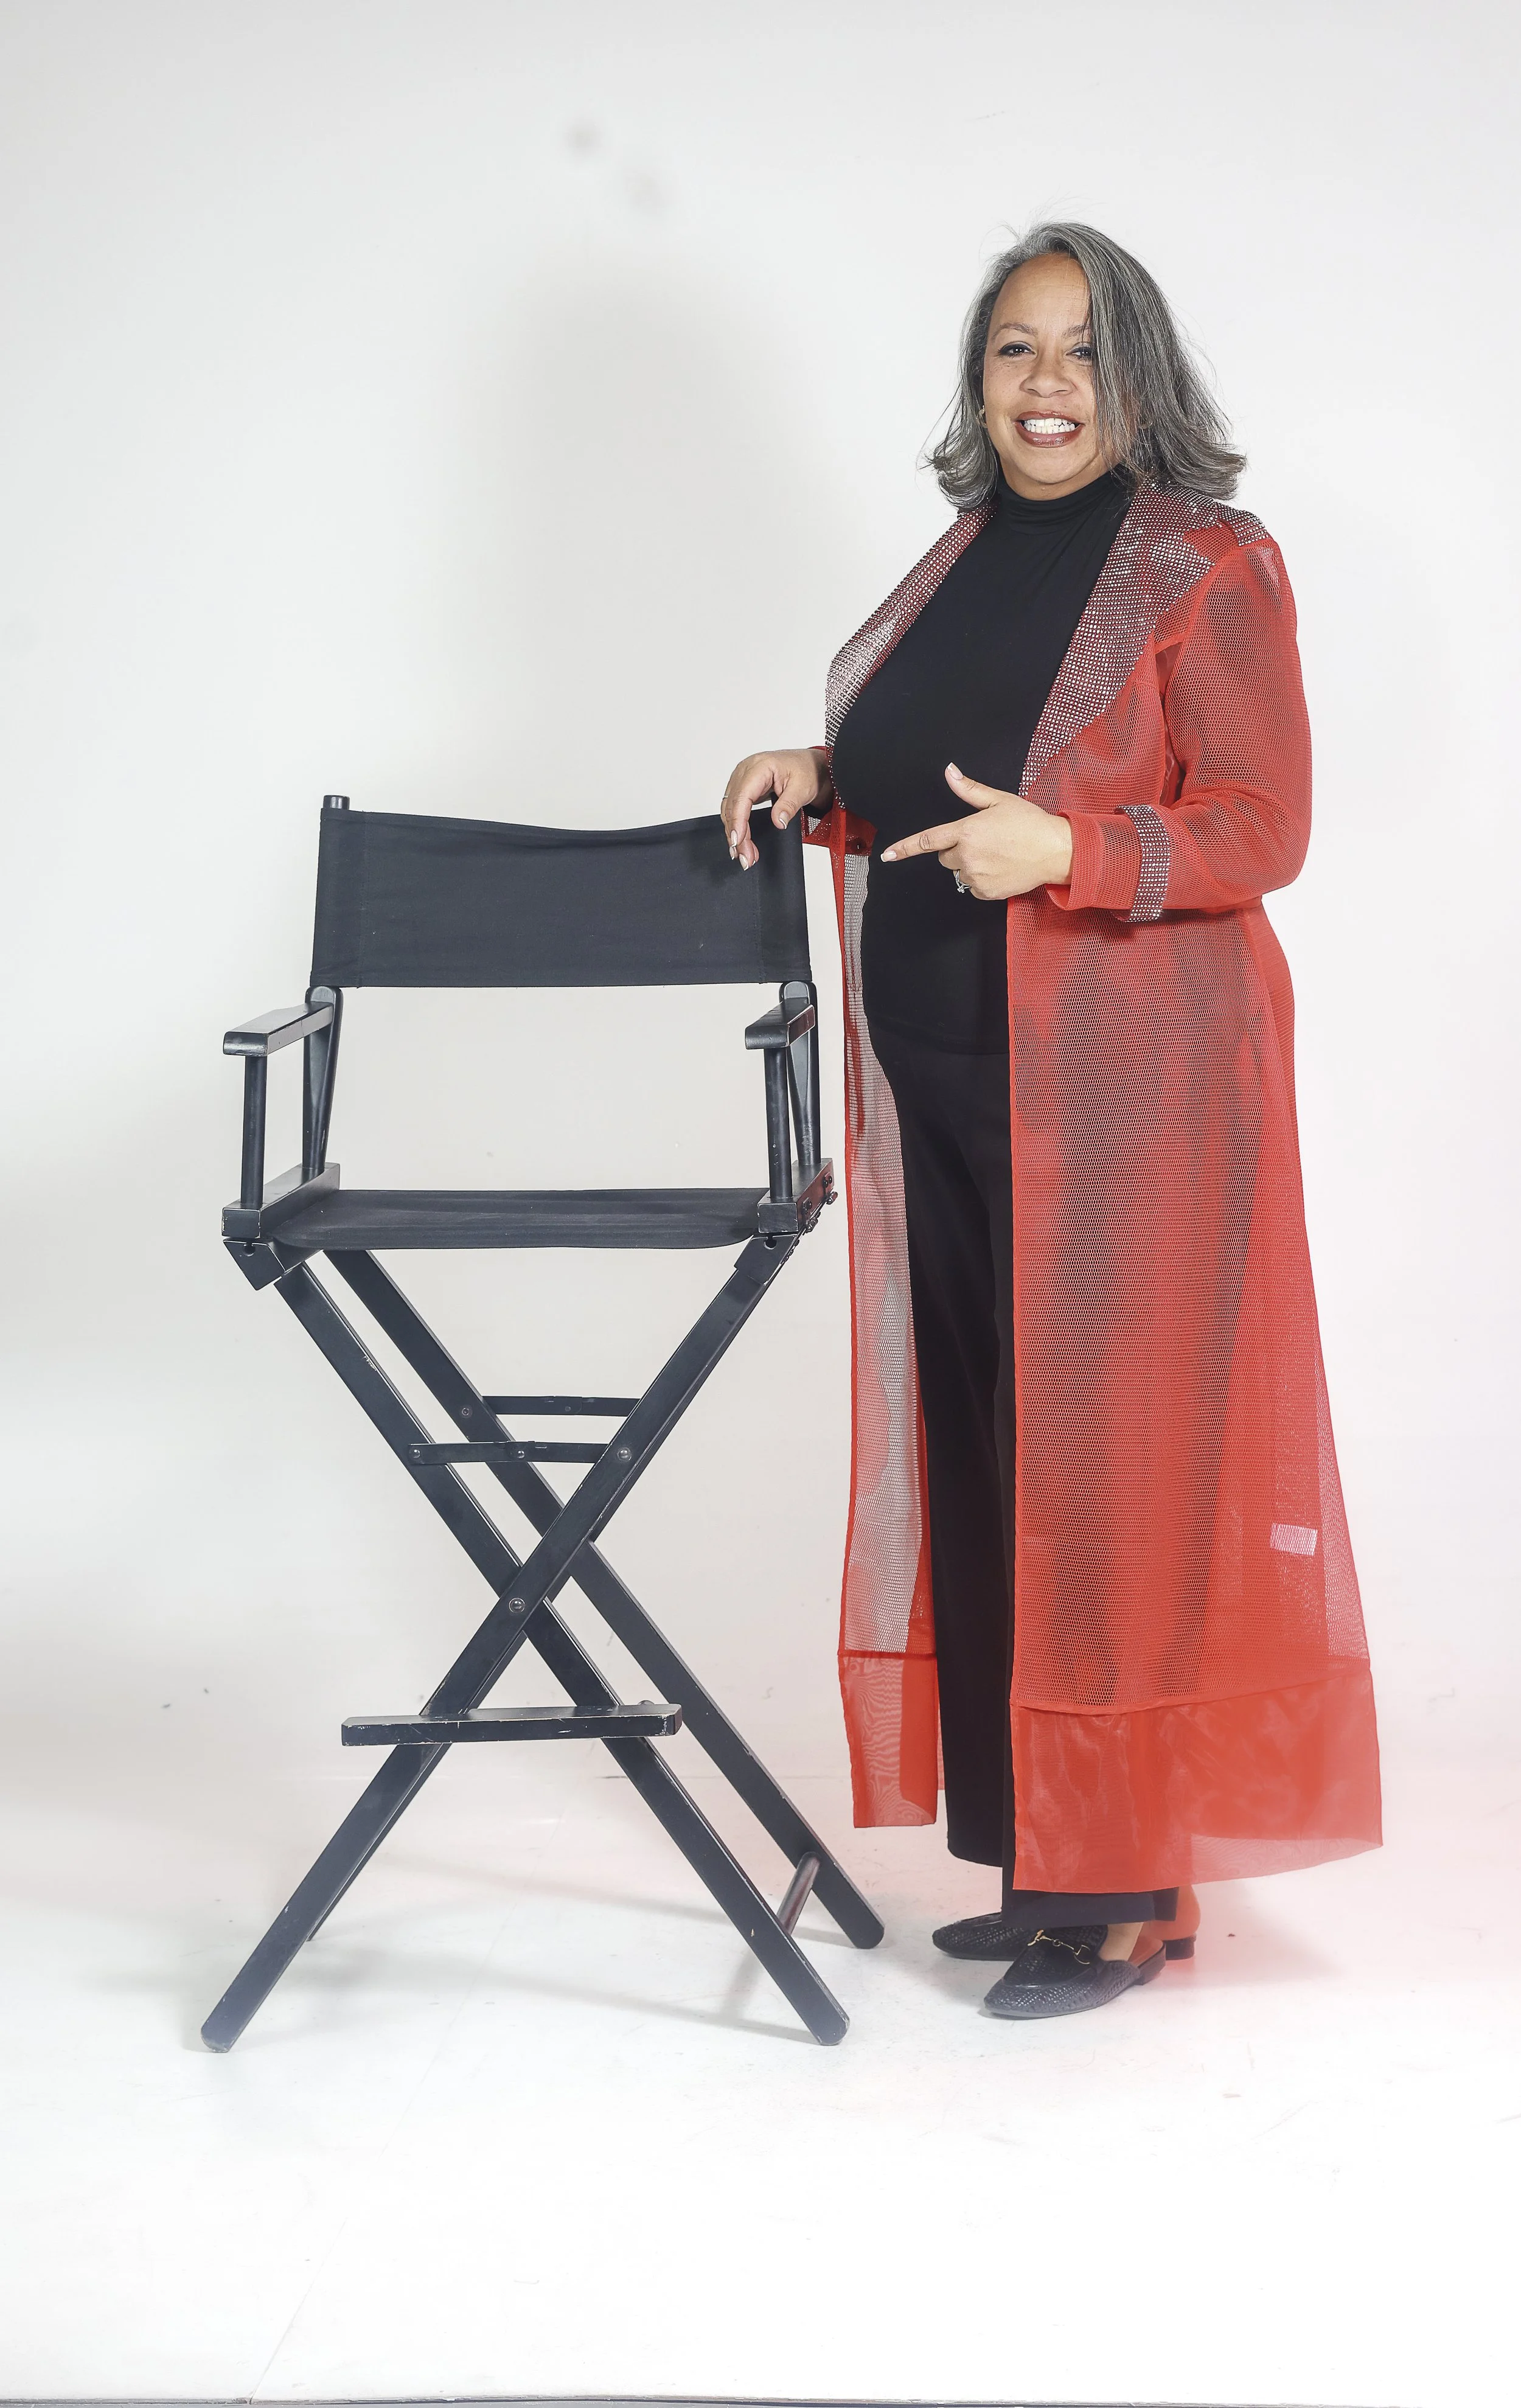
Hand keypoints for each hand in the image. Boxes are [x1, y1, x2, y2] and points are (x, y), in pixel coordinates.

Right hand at [722, 748, 832, 869]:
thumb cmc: (806, 771)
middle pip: (733, 806)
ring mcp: (742, 778)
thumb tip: (778, 822)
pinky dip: (736, 826)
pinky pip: (733, 808)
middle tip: (745, 857)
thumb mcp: (802, 788)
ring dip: (734, 833)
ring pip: (729, 809)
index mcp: (759, 766)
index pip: (742, 796)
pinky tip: (741, 842)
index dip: (738, 821)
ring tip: (744, 855)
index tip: (738, 841)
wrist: (809, 765)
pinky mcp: (743, 788)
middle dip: (737, 834)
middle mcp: (746, 770)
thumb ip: (789, 805)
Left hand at [882, 763, 1073, 896]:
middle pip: (944, 857)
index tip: (887, 855)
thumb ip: (970, 790)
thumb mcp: (999, 800)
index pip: (927, 840)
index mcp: (966, 831)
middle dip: (957, 849)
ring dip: (971, 864)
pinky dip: (982, 879)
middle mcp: (966, 855)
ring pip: (959, 872)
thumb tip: (950, 771)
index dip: (905, 848)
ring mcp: (975, 875)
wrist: (1055, 850)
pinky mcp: (985, 892)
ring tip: (997, 854)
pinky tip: (1001, 868)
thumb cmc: (1030, 823)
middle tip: (984, 841)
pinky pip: (973, 886)